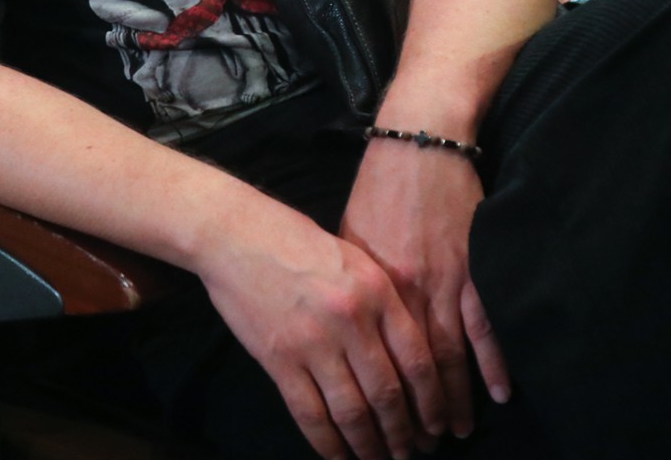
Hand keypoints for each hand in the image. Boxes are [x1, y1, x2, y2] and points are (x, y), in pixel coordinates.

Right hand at [199, 213, 436, 459]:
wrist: (234, 233)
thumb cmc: (294, 239)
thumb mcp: (353, 257)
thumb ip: (381, 301)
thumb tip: (406, 355)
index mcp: (378, 291)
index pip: (418, 361)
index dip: (432, 402)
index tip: (437, 424)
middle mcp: (352, 319)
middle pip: (388, 393)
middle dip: (404, 431)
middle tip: (412, 451)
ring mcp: (313, 341)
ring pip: (352, 411)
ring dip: (370, 444)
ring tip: (379, 459)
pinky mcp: (279, 358)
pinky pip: (310, 414)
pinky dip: (327, 443)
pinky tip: (339, 457)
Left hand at [340, 138, 507, 447]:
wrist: (418, 142)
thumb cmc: (378, 188)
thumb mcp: (349, 238)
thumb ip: (352, 285)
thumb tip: (346, 328)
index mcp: (373, 285)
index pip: (376, 356)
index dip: (380, 395)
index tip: (381, 425)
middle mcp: (408, 290)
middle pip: (414, 366)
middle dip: (417, 410)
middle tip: (420, 446)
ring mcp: (446, 280)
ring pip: (451, 355)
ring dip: (455, 398)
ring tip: (455, 433)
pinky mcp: (475, 266)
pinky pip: (486, 325)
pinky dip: (493, 362)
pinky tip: (498, 393)